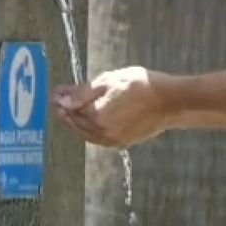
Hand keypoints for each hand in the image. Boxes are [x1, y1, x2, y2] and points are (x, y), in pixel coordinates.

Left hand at [54, 66, 172, 147]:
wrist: (170, 102)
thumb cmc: (140, 85)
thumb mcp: (110, 81)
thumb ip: (83, 93)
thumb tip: (61, 100)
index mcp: (96, 116)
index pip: (71, 109)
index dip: (62, 100)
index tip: (56, 92)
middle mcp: (101, 133)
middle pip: (76, 124)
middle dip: (65, 112)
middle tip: (59, 101)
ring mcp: (112, 140)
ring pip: (85, 134)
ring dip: (75, 123)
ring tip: (70, 112)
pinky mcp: (122, 143)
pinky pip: (97, 139)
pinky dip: (88, 131)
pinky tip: (88, 123)